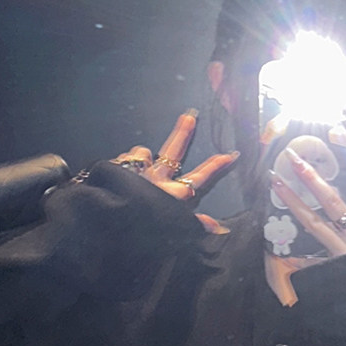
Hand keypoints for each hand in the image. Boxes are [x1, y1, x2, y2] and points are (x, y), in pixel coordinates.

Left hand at [111, 110, 236, 230]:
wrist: (113, 219)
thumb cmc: (142, 227)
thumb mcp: (171, 229)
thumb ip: (195, 225)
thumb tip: (219, 228)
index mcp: (173, 195)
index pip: (200, 178)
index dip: (216, 166)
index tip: (231, 155)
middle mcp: (159, 179)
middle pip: (175, 151)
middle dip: (184, 133)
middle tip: (190, 115)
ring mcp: (140, 171)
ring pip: (144, 153)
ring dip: (142, 157)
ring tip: (133, 168)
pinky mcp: (121, 167)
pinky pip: (125, 158)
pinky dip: (123, 163)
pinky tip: (118, 172)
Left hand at [268, 129, 345, 259]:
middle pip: (334, 203)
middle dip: (313, 179)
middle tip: (294, 159)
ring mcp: (344, 254)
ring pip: (315, 224)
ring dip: (293, 202)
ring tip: (276, 183)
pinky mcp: (334, 272)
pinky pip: (312, 264)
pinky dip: (299, 260)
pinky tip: (282, 254)